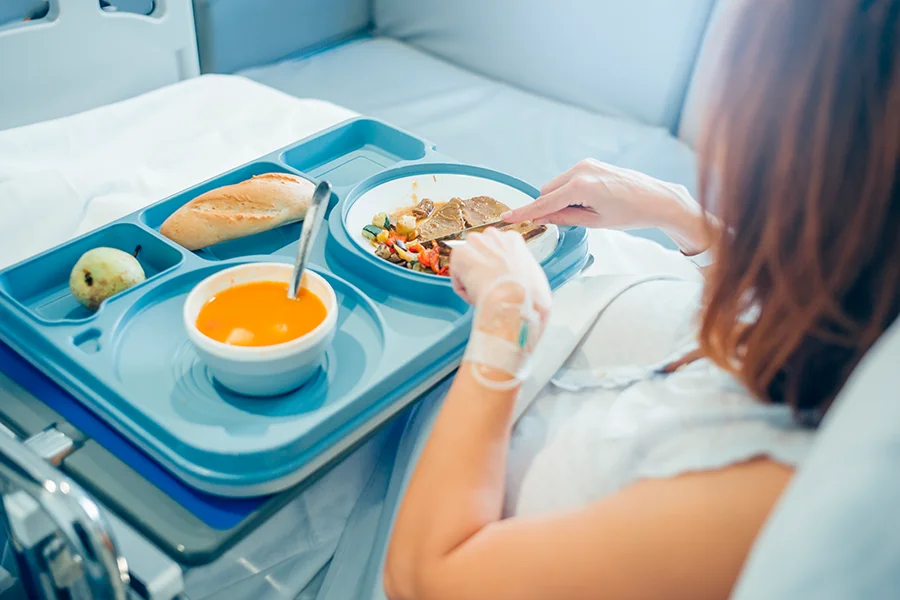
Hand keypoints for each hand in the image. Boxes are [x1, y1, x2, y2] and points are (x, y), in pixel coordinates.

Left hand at [450, 228, 550, 323]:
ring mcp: (475, 242)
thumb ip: (525, 273)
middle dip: (482, 268)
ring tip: (483, 294)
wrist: (513, 302)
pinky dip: (463, 289)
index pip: (498, 249)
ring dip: (472, 279)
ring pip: (468, 263)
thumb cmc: (528, 295)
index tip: (498, 279)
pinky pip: (457, 275)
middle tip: (488, 286)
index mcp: (513, 239)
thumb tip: (524, 283)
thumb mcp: (536, 278)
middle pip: (481, 252)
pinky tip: (475, 296)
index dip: (497, 267)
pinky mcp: (459, 254)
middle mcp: (493, 235)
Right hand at [501, 159, 711, 254]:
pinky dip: (570, 192)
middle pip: (547, 191)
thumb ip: (565, 218)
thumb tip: (542, 218)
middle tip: (569, 221)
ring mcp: (586, 164)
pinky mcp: (591, 163)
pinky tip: (590, 201)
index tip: (507, 218)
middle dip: (549, 207)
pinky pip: (568, 179)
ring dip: (560, 199)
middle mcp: (580, 170)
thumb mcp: (595, 222)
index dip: (525, 212)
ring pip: (556, 185)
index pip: (544, 203)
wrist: (657, 198)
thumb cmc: (631, 213)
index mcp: (580, 187)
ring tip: (588, 210)